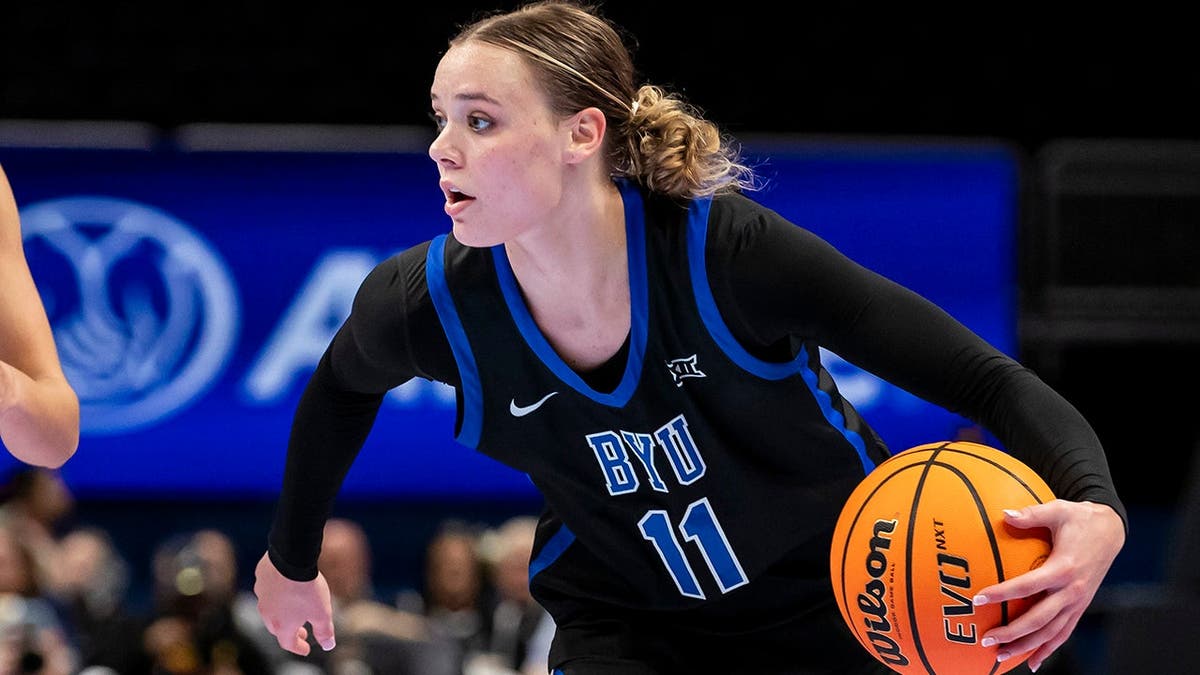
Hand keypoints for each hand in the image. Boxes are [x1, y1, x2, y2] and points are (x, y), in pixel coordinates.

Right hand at [253, 552, 336, 655]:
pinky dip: (277, 593)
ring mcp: (262, 596)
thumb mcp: (322, 613)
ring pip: (271, 609)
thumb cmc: (307, 588)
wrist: (291, 558)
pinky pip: (268, 589)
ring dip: (282, 613)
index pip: (288, 644)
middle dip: (290, 632)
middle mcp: (267, 614)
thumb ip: (324, 631)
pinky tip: (286, 587)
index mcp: (281, 626)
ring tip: (294, 609)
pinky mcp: (261, 578)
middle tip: (302, 631)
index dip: (299, 648)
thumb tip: (328, 645)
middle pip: (277, 628)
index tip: (306, 649)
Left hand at [973, 499, 1124, 671]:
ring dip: (1026, 646)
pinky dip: (1048, 649)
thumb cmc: (1081, 518)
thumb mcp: (1058, 510)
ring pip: (1051, 632)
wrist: (1112, 531)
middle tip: (985, 638)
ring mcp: (1078, 602)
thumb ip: (1030, 514)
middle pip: (1039, 619)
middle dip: (1012, 632)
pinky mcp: (1081, 607)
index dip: (1002, 593)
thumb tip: (1003, 513)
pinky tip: (1032, 662)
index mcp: (1063, 568)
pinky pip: (1063, 633)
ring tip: (1000, 655)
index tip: (978, 599)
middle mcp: (1072, 591)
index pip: (1028, 586)